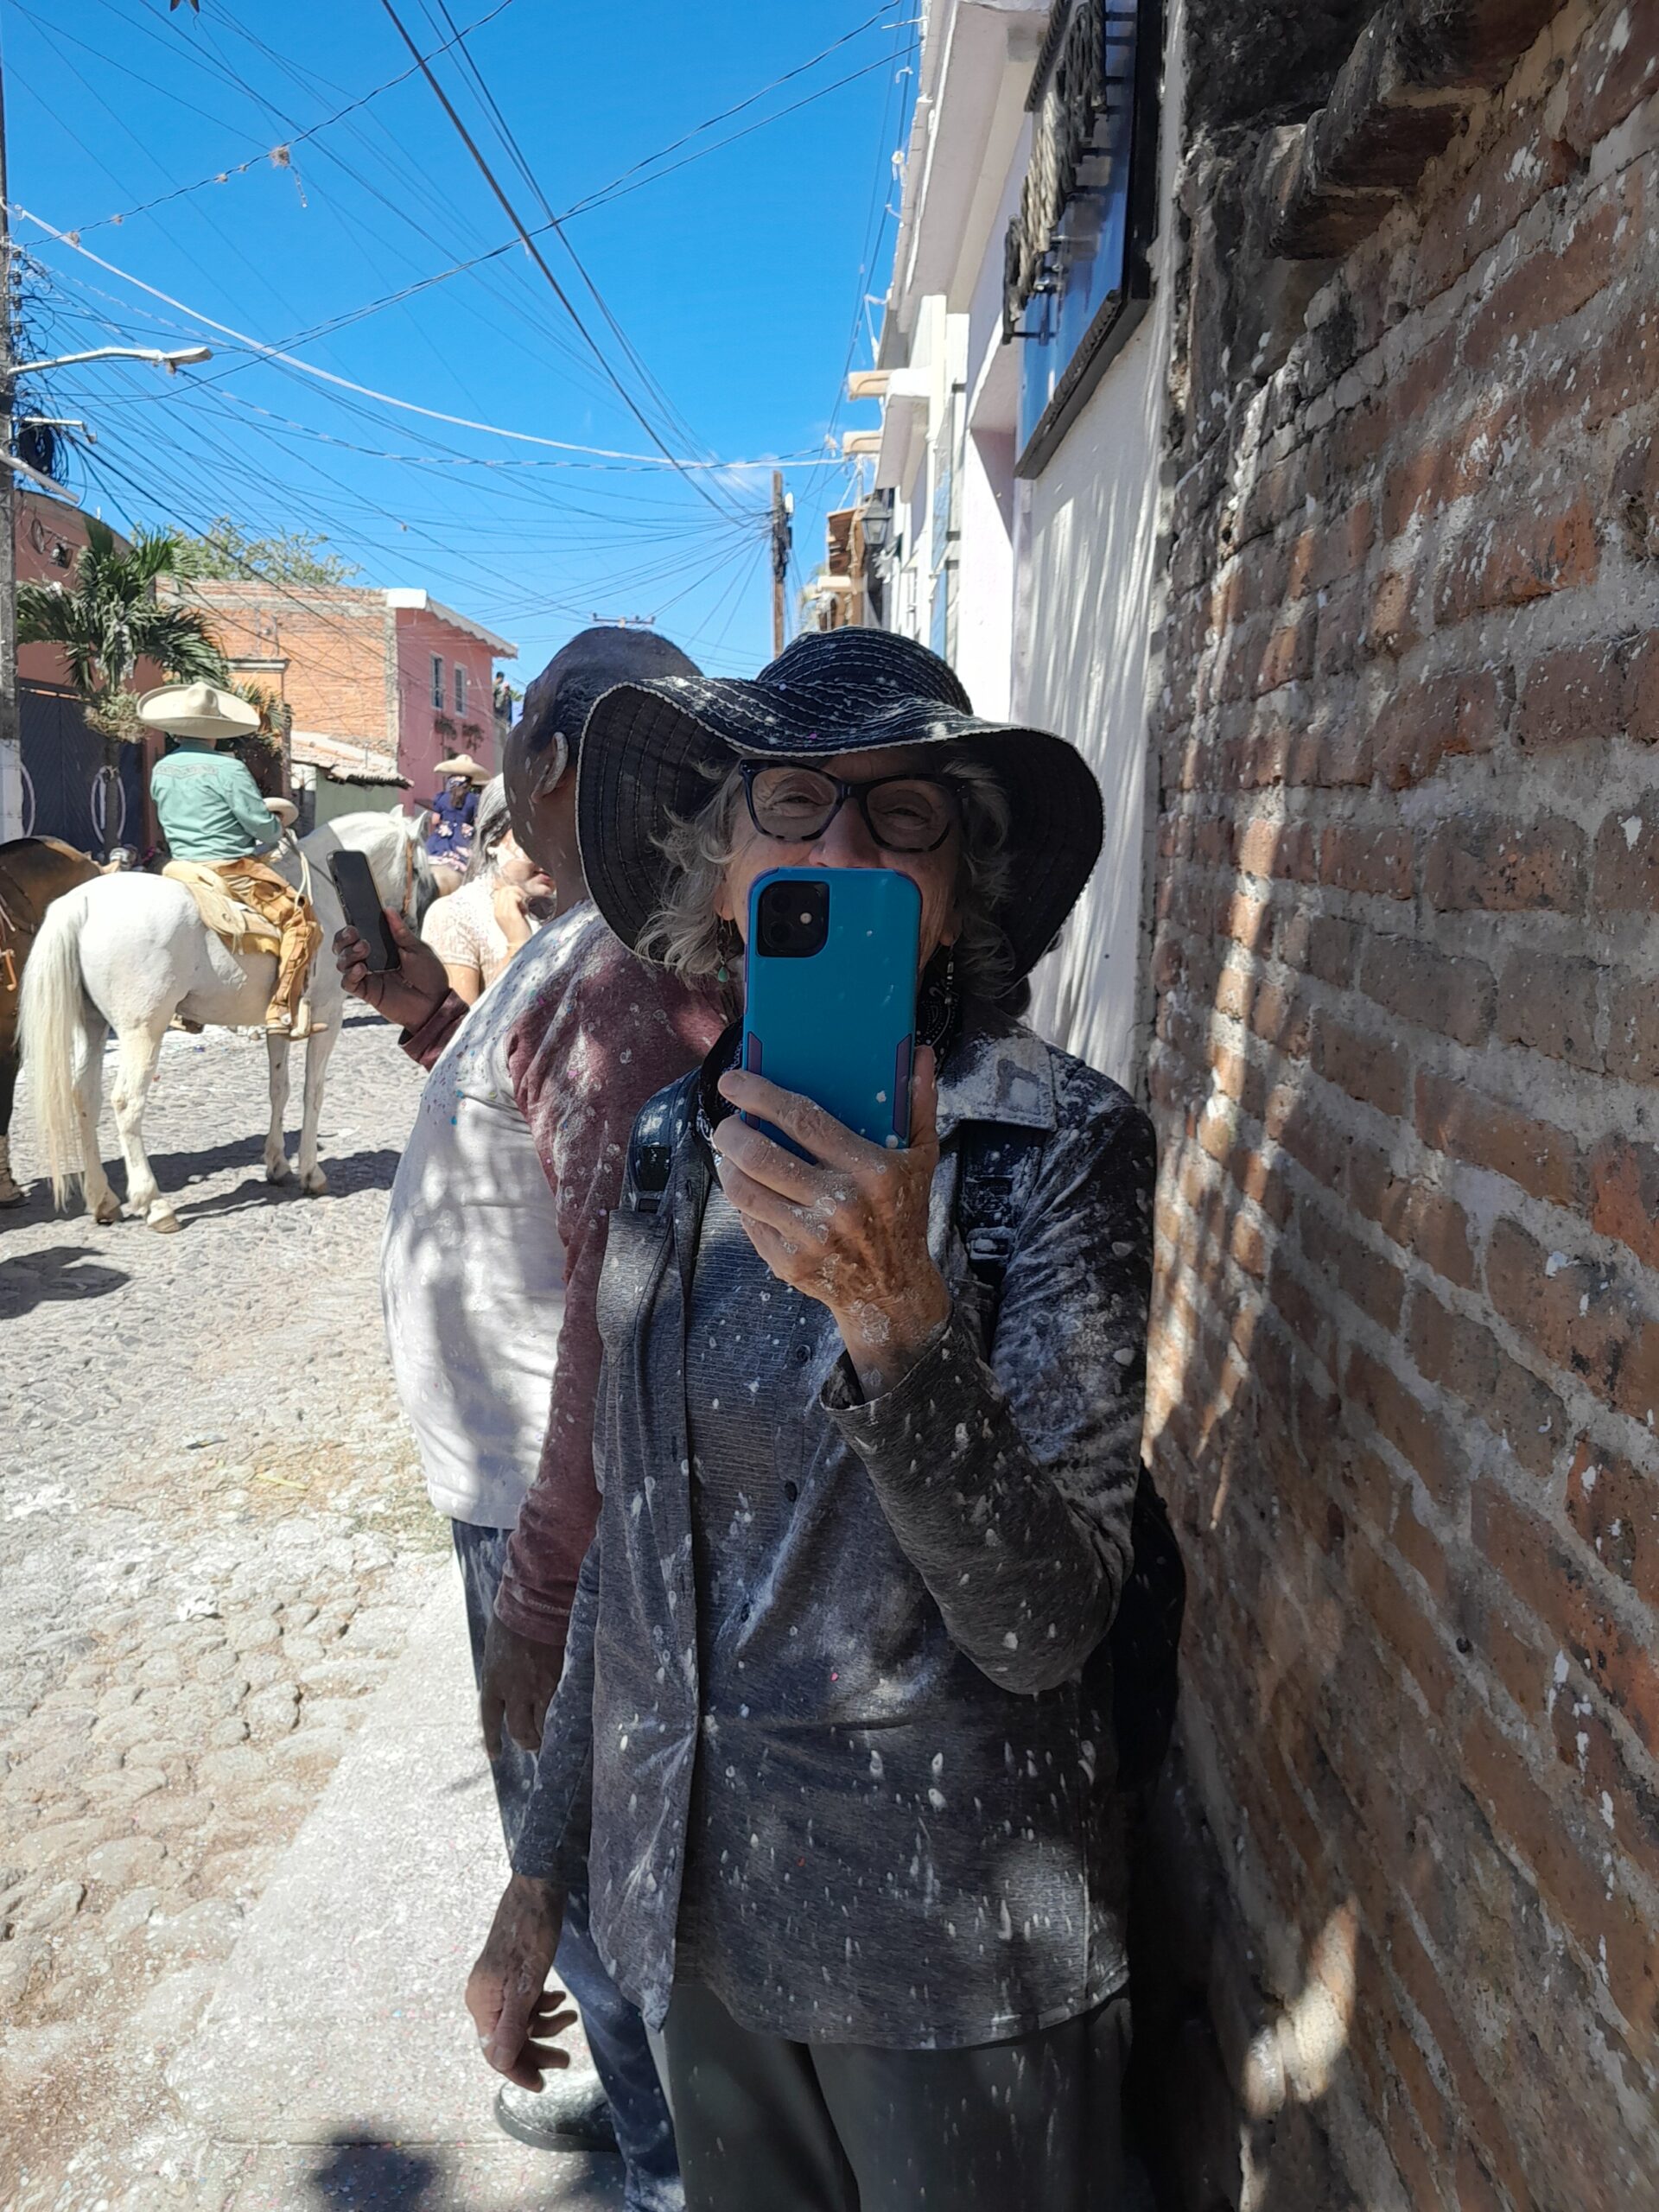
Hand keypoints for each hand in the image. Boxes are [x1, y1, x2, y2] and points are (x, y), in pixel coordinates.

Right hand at [332, 909, 448, 1030]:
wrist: (435, 1003)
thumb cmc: (430, 977)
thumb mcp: (417, 950)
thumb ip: (400, 932)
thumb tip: (388, 910)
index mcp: (382, 948)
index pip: (357, 936)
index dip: (349, 929)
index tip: (354, 925)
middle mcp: (371, 961)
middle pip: (343, 948)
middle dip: (343, 939)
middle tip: (355, 935)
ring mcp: (368, 977)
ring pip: (342, 963)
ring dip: (348, 954)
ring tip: (363, 950)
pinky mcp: (367, 993)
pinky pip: (348, 983)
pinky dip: (350, 975)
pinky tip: (361, 968)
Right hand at [466, 1874, 572, 2087]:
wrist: (536, 1890)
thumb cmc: (530, 1935)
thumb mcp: (526, 1985)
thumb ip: (512, 2025)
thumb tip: (501, 2063)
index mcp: (482, 2003)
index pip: (496, 2052)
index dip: (519, 2070)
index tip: (542, 2085)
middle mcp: (485, 1996)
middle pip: (509, 2039)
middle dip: (538, 2050)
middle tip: (566, 2060)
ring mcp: (498, 1984)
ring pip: (521, 2021)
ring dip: (546, 2024)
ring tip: (571, 2016)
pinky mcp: (512, 1973)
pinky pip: (525, 2002)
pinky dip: (543, 2005)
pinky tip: (559, 1998)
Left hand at [480, 1612, 565, 1756]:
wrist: (533, 1603)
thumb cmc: (512, 1618)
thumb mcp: (496, 1648)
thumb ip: (501, 1671)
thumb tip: (508, 1683)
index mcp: (493, 1681)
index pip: (490, 1720)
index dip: (492, 1740)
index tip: (495, 1755)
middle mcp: (513, 1690)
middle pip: (518, 1730)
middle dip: (526, 1742)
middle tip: (533, 1745)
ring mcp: (537, 1687)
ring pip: (541, 1727)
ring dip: (545, 1736)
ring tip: (552, 1739)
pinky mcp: (559, 1681)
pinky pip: (561, 1710)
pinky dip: (565, 1719)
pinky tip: (572, 1724)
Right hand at [491, 877, 534, 949]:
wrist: (519, 946)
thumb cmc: (519, 933)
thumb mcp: (513, 917)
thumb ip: (513, 907)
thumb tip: (518, 896)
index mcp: (497, 911)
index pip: (499, 891)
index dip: (510, 890)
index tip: (519, 898)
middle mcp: (498, 911)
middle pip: (503, 889)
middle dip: (515, 890)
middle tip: (523, 900)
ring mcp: (503, 912)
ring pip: (507, 890)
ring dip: (518, 894)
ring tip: (523, 904)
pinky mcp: (511, 914)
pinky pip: (513, 897)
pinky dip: (521, 898)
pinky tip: (525, 908)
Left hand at [711, 1048, 950, 1397]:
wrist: (893, 1291)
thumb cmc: (904, 1215)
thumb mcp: (921, 1160)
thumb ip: (918, 1104)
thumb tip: (919, 1054)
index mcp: (871, 1171)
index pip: (802, 1119)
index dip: (760, 1095)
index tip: (734, 1080)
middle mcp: (839, 1205)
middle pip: (761, 1155)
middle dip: (731, 1131)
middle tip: (727, 1122)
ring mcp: (811, 1238)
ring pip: (744, 1189)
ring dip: (728, 1164)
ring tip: (731, 1152)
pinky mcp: (788, 1263)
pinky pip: (748, 1221)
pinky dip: (742, 1200)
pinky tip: (748, 1188)